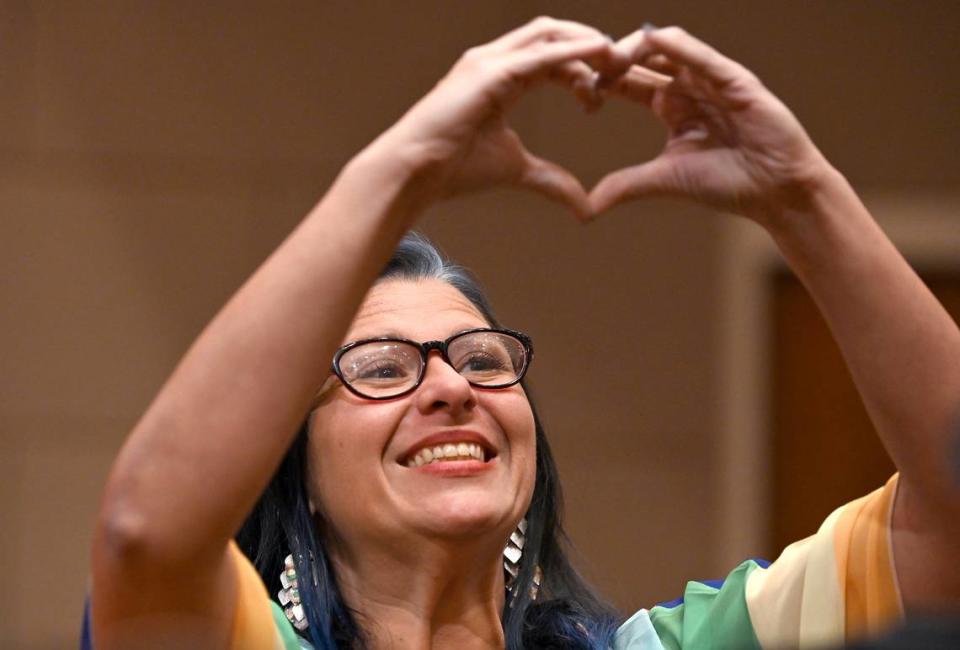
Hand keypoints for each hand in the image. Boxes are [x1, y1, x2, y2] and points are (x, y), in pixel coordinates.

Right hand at [369, 17, 626, 218]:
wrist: (415, 171)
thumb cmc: (453, 168)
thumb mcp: (516, 169)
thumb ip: (552, 180)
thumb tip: (584, 205)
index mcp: (500, 78)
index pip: (550, 56)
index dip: (582, 66)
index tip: (604, 92)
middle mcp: (494, 60)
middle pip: (553, 34)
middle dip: (590, 45)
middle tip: (622, 67)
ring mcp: (490, 61)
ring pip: (549, 33)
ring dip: (587, 43)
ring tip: (618, 61)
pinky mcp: (489, 71)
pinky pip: (541, 53)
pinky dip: (574, 50)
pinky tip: (600, 54)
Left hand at [589, 27, 831, 224]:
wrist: (776, 192)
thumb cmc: (729, 183)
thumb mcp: (665, 179)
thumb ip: (626, 184)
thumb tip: (586, 206)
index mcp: (671, 104)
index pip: (628, 80)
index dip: (600, 79)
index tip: (573, 90)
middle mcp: (689, 84)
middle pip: (641, 57)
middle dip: (609, 59)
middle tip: (580, 67)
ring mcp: (712, 78)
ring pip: (667, 46)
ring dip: (634, 48)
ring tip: (606, 58)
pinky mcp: (735, 79)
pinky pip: (701, 54)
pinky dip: (676, 46)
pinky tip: (649, 42)